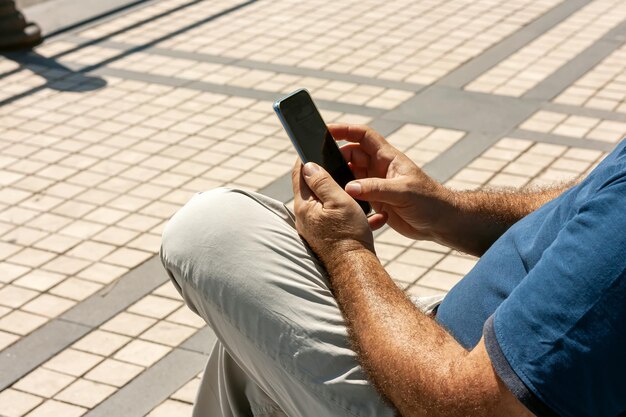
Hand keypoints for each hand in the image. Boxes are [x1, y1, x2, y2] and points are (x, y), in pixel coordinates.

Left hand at [291, 160, 386, 264]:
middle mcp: (304, 217)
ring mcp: (312, 227)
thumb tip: (308, 165)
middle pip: (309, 187)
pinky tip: (356, 209)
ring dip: (333, 190)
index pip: (298, 173)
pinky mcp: (323, 235)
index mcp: (304, 206)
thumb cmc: (349, 234)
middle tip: (334, 160)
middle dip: (321, 173)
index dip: (305, 157)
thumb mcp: (338, 201)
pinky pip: (330, 215)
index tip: (312, 145)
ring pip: (321, 201)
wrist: (355, 267)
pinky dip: (341, 208)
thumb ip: (322, 182)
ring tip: (346, 182)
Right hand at [331, 124, 451, 240]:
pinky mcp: (375, 201)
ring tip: (324, 185)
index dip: (344, 130)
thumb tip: (349, 187)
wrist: (441, 223)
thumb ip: (375, 189)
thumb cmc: (429, 201)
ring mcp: (376, 184)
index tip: (325, 130)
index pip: (363, 136)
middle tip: (318, 167)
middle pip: (351, 156)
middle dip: (335, 158)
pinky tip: (339, 202)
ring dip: (339, 179)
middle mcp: (379, 168)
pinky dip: (346, 197)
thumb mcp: (402, 192)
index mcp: (387, 158)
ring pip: (350, 176)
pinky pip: (355, 195)